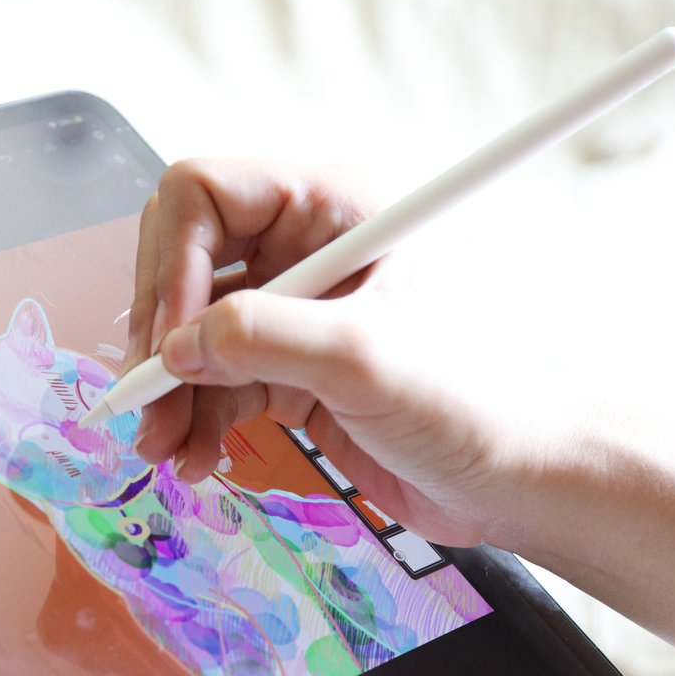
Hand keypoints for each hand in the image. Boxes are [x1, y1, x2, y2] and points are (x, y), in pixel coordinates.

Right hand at [127, 159, 570, 548]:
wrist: (526, 481)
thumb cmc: (480, 401)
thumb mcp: (366, 359)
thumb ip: (265, 339)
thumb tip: (178, 345)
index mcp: (333, 207)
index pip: (205, 194)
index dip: (172, 264)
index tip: (169, 344)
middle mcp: (308, 247)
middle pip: (185, 263)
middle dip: (158, 334)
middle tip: (148, 405)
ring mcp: (299, 311)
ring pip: (192, 331)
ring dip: (170, 389)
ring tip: (166, 451)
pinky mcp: (295, 370)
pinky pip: (216, 380)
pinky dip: (195, 417)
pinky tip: (195, 457)